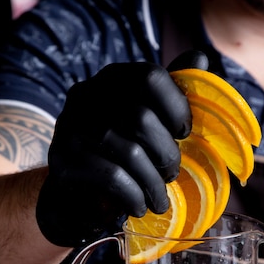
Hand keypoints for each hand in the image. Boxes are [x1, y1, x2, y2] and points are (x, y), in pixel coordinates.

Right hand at [36, 50, 208, 246]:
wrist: (75, 194)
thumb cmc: (121, 152)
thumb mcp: (148, 120)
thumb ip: (171, 92)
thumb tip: (200, 57)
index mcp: (111, 79)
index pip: (150, 77)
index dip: (176, 107)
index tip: (184, 133)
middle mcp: (86, 95)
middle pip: (142, 118)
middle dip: (167, 153)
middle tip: (172, 174)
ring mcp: (70, 126)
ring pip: (130, 152)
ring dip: (153, 183)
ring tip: (159, 199)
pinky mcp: (63, 160)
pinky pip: (113, 177)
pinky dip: (134, 196)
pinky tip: (139, 206)